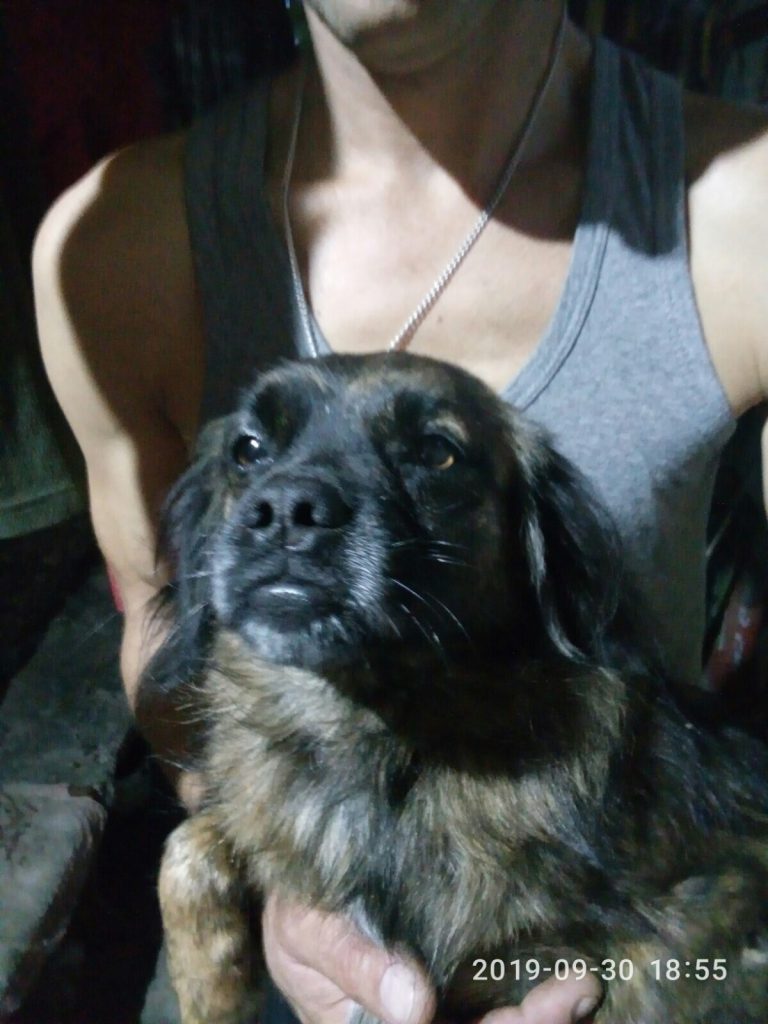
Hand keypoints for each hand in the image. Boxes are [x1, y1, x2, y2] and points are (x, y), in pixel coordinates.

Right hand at [263, 894, 601, 1023]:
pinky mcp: (448, 991)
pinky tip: (562, 974)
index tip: (546, 1007)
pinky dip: (528, 996)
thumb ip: (357, 965)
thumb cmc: (298, 914)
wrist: (297, 896)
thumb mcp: (311, 933)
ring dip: (543, 1017)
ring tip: (583, 983)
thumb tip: (415, 1005)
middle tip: (580, 987)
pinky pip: (492, 1006)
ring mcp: (436, 1015)